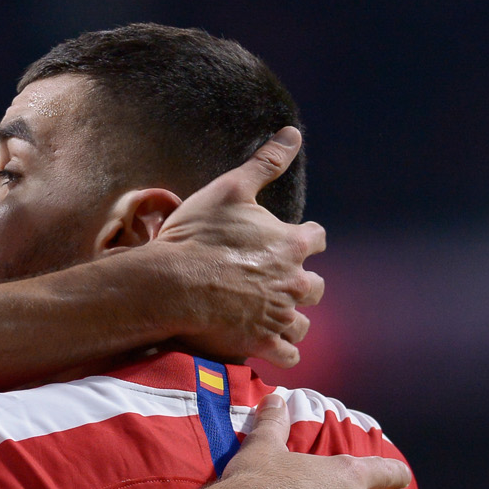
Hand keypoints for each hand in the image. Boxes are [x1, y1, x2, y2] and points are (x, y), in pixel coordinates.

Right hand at [151, 127, 325, 367]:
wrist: (172, 283)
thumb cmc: (198, 234)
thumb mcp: (231, 189)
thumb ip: (265, 162)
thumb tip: (292, 133)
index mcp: (292, 244)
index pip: (316, 238)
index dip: (303, 239)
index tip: (288, 242)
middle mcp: (293, 281)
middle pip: (315, 286)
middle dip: (300, 284)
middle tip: (276, 282)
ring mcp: (279, 315)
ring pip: (302, 323)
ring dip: (291, 320)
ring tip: (271, 317)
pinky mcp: (262, 343)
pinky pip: (287, 355)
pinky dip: (281, 351)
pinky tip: (268, 346)